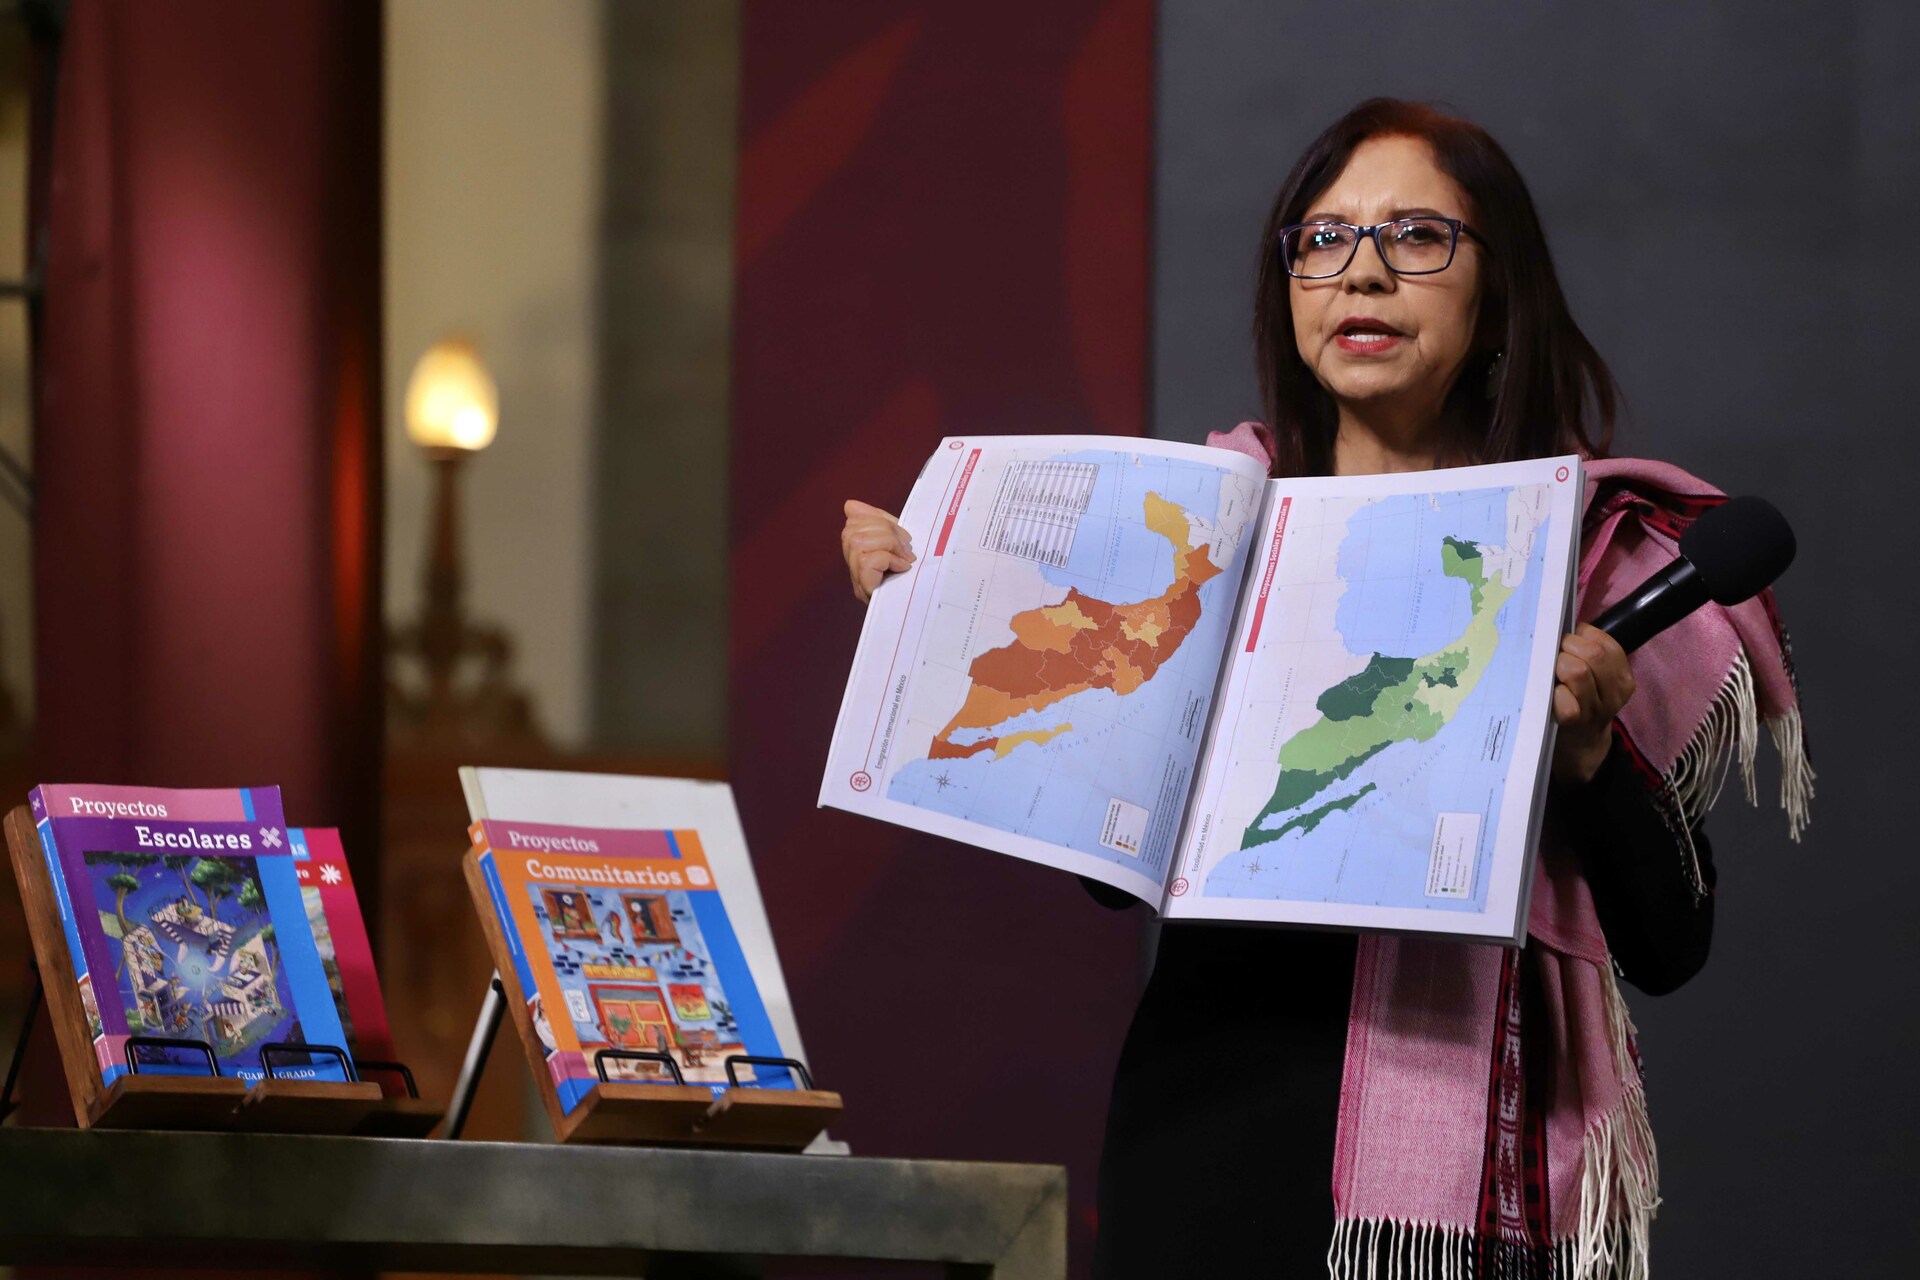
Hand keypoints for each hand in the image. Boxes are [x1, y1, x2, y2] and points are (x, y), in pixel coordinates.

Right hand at [841, 499, 914, 602]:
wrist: (919, 609)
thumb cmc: (911, 576)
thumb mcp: (896, 543)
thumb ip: (879, 523)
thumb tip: (850, 505)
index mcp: (858, 547)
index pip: (855, 519)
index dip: (880, 519)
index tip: (902, 536)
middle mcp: (851, 562)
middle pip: (854, 529)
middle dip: (886, 531)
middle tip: (906, 548)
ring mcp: (855, 577)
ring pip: (860, 542)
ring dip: (890, 546)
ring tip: (904, 558)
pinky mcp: (863, 587)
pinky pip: (869, 560)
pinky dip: (890, 560)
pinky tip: (901, 568)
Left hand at [1552, 623, 1634, 783]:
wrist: (1581, 746)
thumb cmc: (1583, 700)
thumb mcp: (1595, 677)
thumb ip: (1587, 652)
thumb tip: (1562, 621)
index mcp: (1622, 676)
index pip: (1605, 643)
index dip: (1581, 636)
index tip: (1568, 642)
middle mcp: (1614, 692)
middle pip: (1593, 654)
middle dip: (1567, 647)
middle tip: (1554, 656)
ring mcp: (1596, 709)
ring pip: (1577, 671)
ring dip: (1557, 666)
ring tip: (1551, 673)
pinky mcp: (1575, 724)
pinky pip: (1565, 702)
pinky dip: (1554, 693)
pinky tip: (1551, 694)